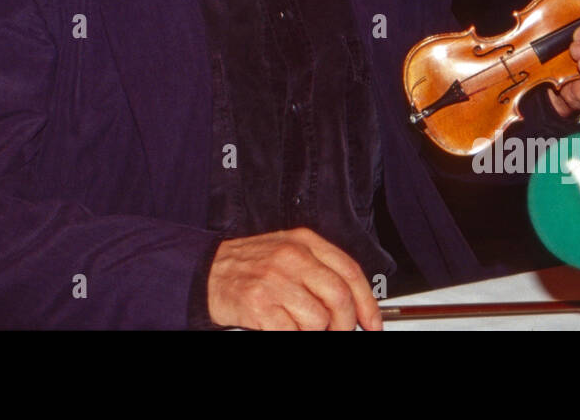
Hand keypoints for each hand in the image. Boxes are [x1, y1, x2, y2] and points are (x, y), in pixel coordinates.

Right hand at [206, 228, 381, 330]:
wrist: (207, 273)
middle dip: (344, 325)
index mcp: (304, 241)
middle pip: (340, 298)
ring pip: (319, 320)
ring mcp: (275, 280)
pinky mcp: (259, 304)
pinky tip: (284, 330)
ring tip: (299, 327)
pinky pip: (293, 333)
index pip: (350, 271)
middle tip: (335, 332)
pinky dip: (294, 337)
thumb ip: (320, 271)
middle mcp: (292, 257)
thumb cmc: (251, 266)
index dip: (367, 303)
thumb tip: (352, 304)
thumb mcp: (288, 252)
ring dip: (314, 333)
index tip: (371, 323)